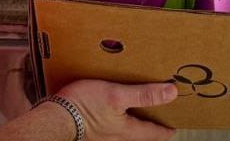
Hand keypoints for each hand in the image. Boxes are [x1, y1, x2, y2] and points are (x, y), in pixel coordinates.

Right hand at [53, 80, 177, 140]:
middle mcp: (117, 138)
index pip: (154, 133)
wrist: (54, 118)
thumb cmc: (83, 107)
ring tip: (140, 110)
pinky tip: (115, 109)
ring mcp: (104, 136)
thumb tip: (171, 93)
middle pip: (140, 134)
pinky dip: (120, 119)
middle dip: (151, 125)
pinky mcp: (92, 130)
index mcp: (127, 131)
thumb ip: (144, 94)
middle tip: (160, 116)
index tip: (175, 126)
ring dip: (135, 121)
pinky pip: (112, 127)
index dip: (166, 129)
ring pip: (126, 131)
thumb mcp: (117, 95)